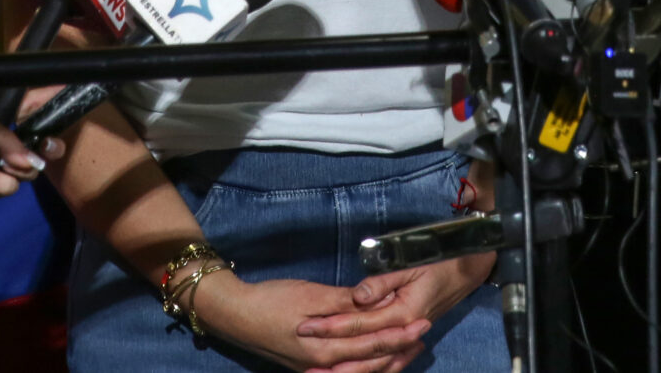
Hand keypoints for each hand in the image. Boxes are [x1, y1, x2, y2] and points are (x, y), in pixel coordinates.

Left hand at [0, 104, 61, 308]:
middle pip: (31, 138)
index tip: (62, 95)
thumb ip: (3, 134)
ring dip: (19, 167)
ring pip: (26, 165)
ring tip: (5, 168)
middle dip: (42, 144)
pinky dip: (3, 184)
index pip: (19, 104)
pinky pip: (11, 184)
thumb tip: (29, 158)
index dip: (41, 100)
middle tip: (49, 148)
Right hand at [192, 272, 429, 372]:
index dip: (400, 333)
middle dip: (400, 349)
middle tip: (424, 333)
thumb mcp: (310, 295)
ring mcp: (316, 370)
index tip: (422, 321)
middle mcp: (324, 366)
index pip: (373, 343)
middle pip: (372, 361)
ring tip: (409, 347)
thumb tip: (374, 303)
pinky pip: (347, 371)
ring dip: (388, 360)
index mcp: (326, 348)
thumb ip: (344, 303)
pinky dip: (366, 364)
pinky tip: (377, 357)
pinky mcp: (311, 367)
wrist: (236, 315)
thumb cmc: (271, 301)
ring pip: (361, 371)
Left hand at [300, 252, 494, 358]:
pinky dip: (370, 370)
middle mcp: (405, 330)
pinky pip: (388, 362)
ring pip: (376, 364)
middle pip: (364, 353)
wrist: (468, 269)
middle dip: (333, 361)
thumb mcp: (410, 263)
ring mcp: (408, 338)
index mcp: (403, 312)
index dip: (331, 326)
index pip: (359, 324)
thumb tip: (358, 296)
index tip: (306, 327)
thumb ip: (382, 281)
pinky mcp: (408, 338)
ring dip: (349, 371)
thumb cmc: (440, 262)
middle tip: (305, 366)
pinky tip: (349, 371)